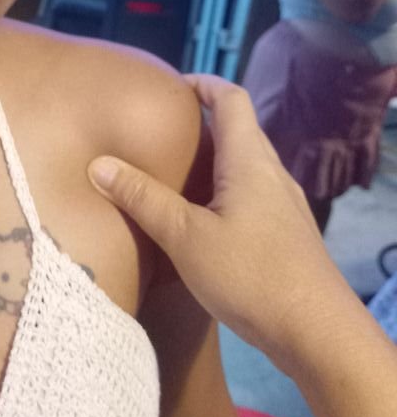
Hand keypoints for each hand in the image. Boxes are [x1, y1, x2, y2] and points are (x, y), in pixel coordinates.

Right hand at [88, 75, 351, 368]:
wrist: (316, 332)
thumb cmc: (250, 276)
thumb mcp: (185, 237)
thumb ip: (143, 199)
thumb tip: (100, 164)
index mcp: (250, 161)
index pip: (231, 100)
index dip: (203, 84)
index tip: (173, 85)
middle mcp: (273, 175)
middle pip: (240, 131)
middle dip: (203, 125)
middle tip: (161, 132)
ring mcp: (285, 207)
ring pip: (246, 168)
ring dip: (214, 163)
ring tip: (174, 176)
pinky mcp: (287, 236)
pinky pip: (252, 196)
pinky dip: (224, 193)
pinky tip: (202, 223)